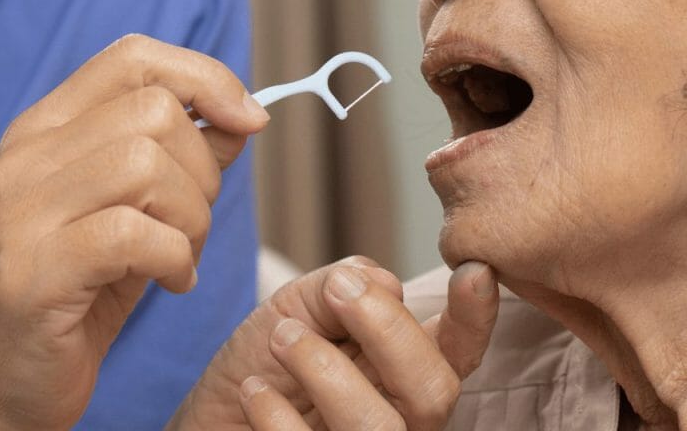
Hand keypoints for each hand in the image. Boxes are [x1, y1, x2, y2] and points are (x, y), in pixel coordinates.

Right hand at [0, 34, 268, 429]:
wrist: (7, 378)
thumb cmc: (83, 288)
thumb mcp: (141, 208)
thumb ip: (184, 155)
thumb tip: (243, 114)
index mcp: (46, 128)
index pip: (134, 58)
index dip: (206, 78)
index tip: (250, 119)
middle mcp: (24, 157)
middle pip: (155, 114)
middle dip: (204, 173)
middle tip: (192, 225)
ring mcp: (20, 211)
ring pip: (147, 166)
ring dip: (192, 219)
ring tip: (181, 257)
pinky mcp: (33, 272)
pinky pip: (136, 234)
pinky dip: (176, 259)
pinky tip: (171, 282)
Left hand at [168, 258, 497, 430]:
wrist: (210, 418)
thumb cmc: (262, 365)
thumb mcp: (296, 308)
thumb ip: (340, 285)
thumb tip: (381, 281)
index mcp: (406, 372)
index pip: (459, 351)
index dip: (477, 319)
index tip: (472, 272)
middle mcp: (401, 420)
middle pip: (435, 391)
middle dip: (389, 330)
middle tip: (336, 291)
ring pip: (381, 428)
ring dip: (326, 369)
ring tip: (282, 339)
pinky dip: (279, 416)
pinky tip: (255, 392)